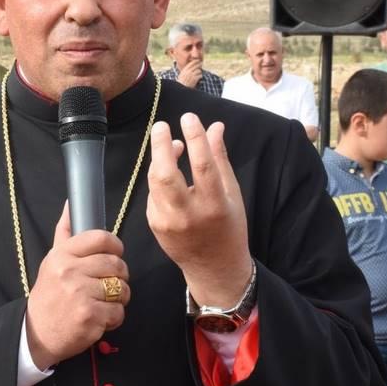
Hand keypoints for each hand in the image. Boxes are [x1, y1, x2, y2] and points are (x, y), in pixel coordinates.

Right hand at [25, 203, 130, 369]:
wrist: (37, 333)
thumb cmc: (49, 294)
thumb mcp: (52, 260)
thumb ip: (64, 232)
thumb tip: (70, 203)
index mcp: (62, 255)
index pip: (101, 238)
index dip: (115, 247)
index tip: (115, 255)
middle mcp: (70, 271)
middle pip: (116, 264)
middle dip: (120, 276)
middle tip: (110, 284)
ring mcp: (80, 294)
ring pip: (121, 289)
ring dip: (119, 298)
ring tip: (104, 302)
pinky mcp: (90, 316)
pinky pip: (119, 311)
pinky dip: (114, 317)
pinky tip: (100, 318)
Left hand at [146, 115, 251, 307]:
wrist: (214, 268)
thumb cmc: (229, 227)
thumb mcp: (232, 193)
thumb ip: (220, 159)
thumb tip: (215, 127)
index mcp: (214, 205)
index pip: (202, 165)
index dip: (195, 137)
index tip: (189, 117)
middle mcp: (188, 215)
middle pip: (166, 175)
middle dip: (160, 146)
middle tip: (161, 126)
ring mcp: (168, 222)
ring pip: (155, 182)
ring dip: (159, 159)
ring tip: (171, 144)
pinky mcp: (154, 225)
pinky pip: (153, 194)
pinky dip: (159, 178)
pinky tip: (169, 172)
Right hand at [176, 60, 202, 88]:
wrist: (182, 88)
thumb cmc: (181, 82)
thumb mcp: (181, 75)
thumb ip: (185, 70)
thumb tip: (190, 67)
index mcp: (184, 70)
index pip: (191, 63)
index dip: (195, 61)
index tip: (198, 60)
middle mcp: (188, 71)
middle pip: (196, 66)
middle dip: (199, 64)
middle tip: (201, 64)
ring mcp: (192, 75)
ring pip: (199, 70)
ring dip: (199, 72)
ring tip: (199, 73)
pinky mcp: (195, 79)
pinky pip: (200, 75)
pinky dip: (200, 76)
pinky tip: (199, 77)